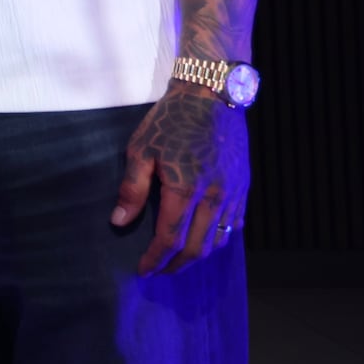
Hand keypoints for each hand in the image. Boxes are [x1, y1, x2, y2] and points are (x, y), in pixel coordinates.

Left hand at [112, 79, 249, 273]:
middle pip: (196, 247)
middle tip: (160, 270)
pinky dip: (219, 240)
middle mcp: (213, 196)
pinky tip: (204, 240)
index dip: (155, 258)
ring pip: (218, 240)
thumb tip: (119, 221)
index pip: (169, 238)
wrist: (211, 93)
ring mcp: (233, 192)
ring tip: (179, 260)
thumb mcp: (141, 149)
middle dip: (176, 265)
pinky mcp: (243, 186)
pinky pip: (234, 225)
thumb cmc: (171, 119)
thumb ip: (131, 188)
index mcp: (185, 188)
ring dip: (198, 256)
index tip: (143, 269)